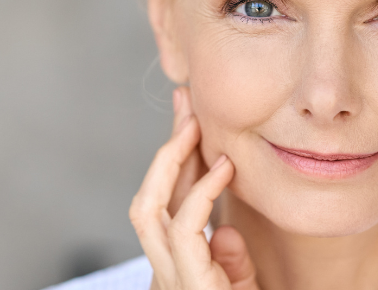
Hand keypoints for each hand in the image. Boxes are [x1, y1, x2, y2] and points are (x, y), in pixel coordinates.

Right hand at [129, 87, 259, 289]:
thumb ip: (229, 262)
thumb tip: (224, 232)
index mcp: (174, 270)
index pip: (165, 206)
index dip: (175, 163)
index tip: (189, 120)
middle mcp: (162, 273)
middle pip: (148, 199)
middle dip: (165, 150)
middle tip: (185, 106)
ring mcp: (170, 281)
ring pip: (148, 211)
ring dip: (170, 163)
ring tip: (194, 127)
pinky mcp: (189, 287)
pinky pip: (185, 232)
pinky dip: (200, 194)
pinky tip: (222, 169)